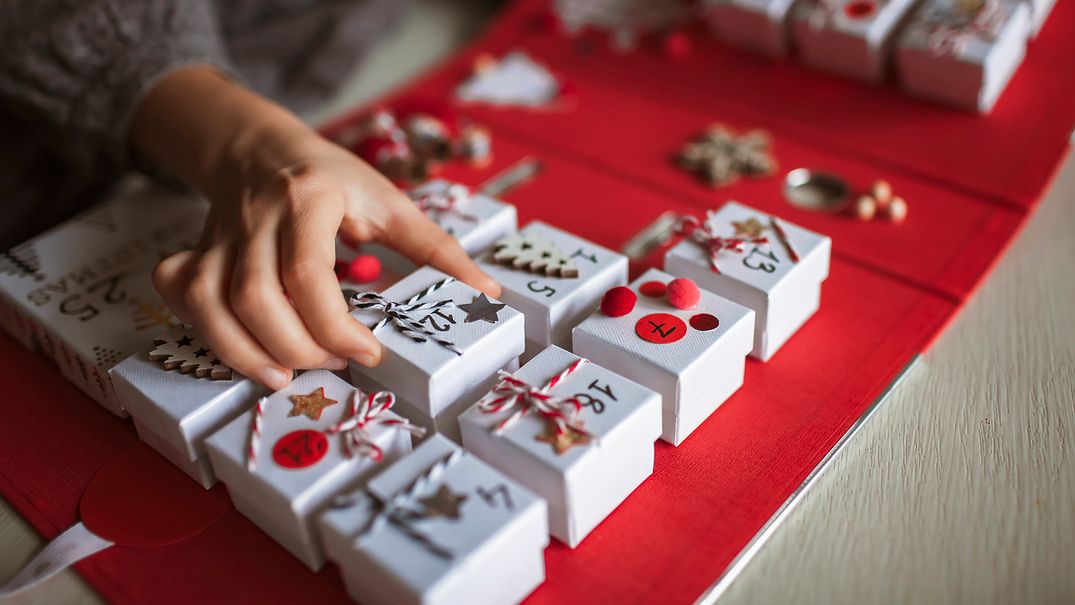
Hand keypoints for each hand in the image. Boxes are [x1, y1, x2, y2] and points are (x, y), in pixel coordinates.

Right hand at [134, 68, 498, 389]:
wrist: (260, 148)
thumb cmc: (333, 180)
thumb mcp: (390, 202)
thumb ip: (437, 249)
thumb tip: (486, 294)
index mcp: (309, 200)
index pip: (307, 272)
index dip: (333, 325)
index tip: (368, 353)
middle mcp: (256, 218)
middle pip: (253, 296)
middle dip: (295, 347)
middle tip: (334, 363)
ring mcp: (218, 237)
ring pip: (209, 303)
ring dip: (244, 353)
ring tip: (286, 376)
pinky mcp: (195, 252)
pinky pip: (180, 293)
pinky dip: (200, 328)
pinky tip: (238, 346)